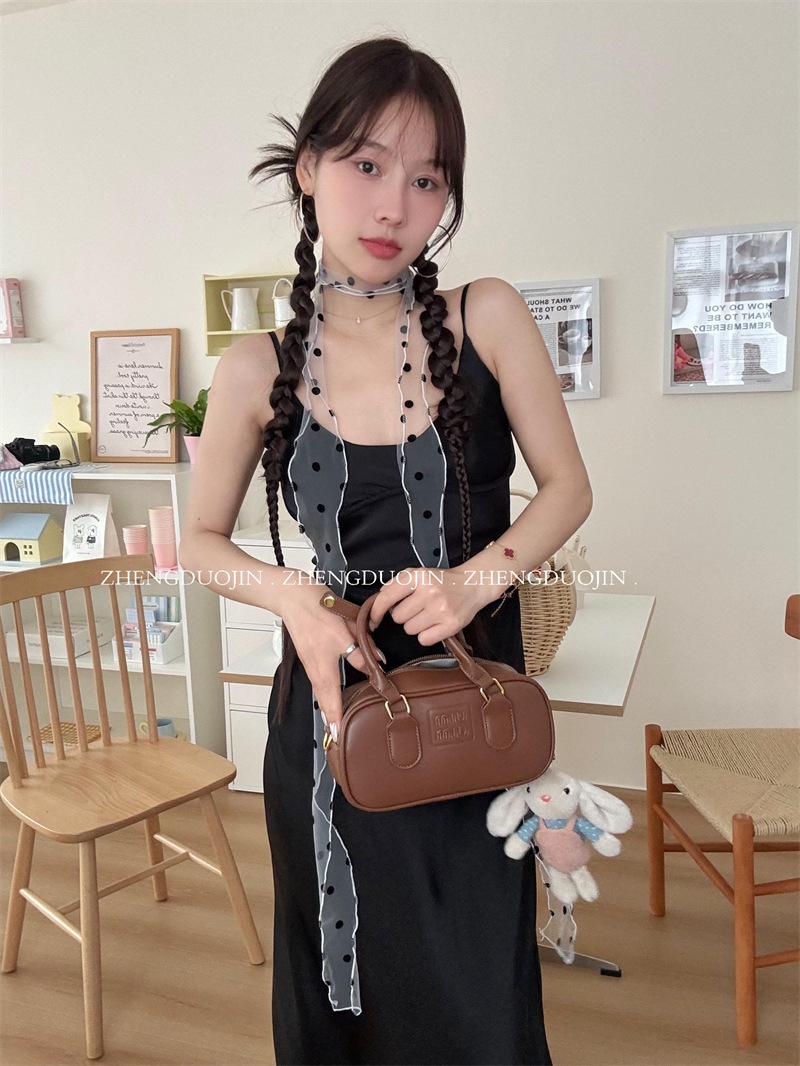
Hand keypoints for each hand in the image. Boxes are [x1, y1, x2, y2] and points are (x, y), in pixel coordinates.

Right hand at [281, 581, 384, 736]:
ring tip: (333, 722)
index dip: (335, 719)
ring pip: (320, 691)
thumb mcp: (345, 630)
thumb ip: (362, 649)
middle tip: (335, 737)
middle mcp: (315, 669)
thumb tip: (377, 664)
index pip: (331, 700)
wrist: (293, 597)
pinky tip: (329, 694)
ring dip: (327, 707)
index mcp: (323, 667)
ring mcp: (311, 663)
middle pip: (323, 700)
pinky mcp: (310, 655)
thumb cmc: (317, 611)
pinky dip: (324, 692)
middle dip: (330, 719)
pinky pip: (318, 680)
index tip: (337, 737)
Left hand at [367, 567, 485, 646]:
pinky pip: (424, 639)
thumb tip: (380, 598)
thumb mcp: (419, 573)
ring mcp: (441, 610)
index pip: (386, 597)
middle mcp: (429, 592)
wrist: (472, 585)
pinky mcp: (451, 625)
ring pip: (409, 630)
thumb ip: (397, 583)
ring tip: (428, 615)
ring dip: (415, 626)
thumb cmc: (443, 581)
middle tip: (417, 608)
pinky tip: (434, 624)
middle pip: (398, 617)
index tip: (374, 619)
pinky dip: (427, 635)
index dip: (376, 611)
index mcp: (418, 577)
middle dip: (404, 615)